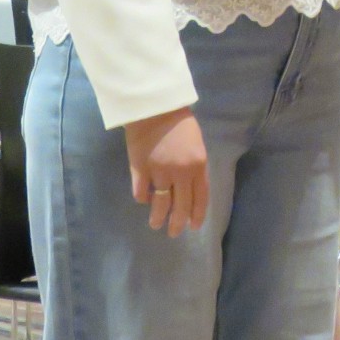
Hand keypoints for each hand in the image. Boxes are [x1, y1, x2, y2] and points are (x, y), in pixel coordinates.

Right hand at [123, 107, 208, 237]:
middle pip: (180, 206)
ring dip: (158, 218)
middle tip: (174, 233)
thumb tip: (190, 187)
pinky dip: (142, 198)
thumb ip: (195, 165)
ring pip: (160, 204)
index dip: (197, 214)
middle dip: (177, 223)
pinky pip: (141, 192)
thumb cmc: (179, 122)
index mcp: (198, 165)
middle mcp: (181, 172)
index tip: (194, 226)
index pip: (201, 197)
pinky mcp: (139, 169)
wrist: (154, 106)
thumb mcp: (196, 144)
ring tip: (156, 225)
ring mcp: (159, 172)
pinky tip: (144, 200)